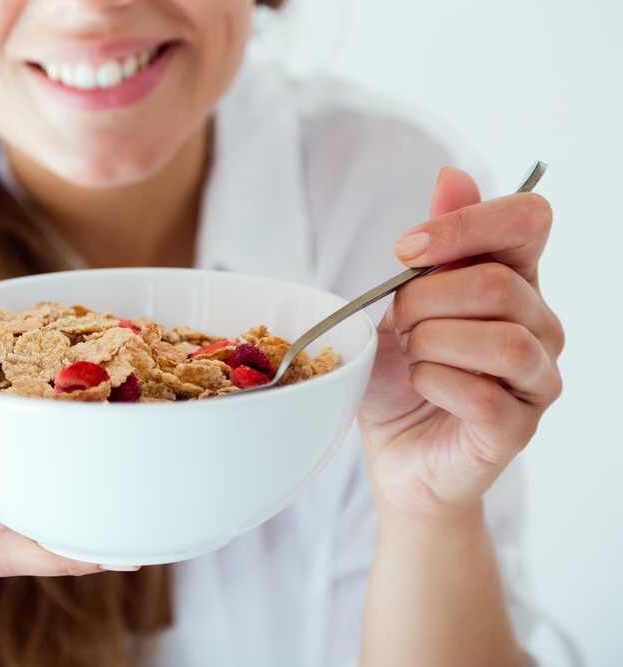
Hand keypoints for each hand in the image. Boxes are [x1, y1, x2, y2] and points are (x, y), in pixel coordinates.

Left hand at [357, 168, 563, 528]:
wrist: (396, 454)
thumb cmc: (401, 376)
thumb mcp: (403, 304)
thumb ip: (434, 247)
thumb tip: (453, 176)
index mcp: (514, 281)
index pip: (529, 219)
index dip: (466, 225)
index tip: (407, 252)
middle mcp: (539, 325)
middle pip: (496, 284)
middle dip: (424, 302)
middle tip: (397, 325)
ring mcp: (536, 378)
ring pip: (499, 339)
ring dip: (432, 344)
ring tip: (412, 357)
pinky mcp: (519, 426)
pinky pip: (483, 394)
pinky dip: (436, 385)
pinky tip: (423, 387)